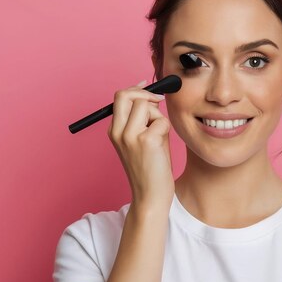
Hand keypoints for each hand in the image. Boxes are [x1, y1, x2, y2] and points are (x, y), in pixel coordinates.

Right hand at [107, 80, 173, 210]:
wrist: (150, 195)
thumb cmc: (150, 168)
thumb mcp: (141, 139)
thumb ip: (143, 119)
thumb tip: (153, 97)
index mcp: (114, 131)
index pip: (119, 98)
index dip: (135, 89)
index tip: (147, 86)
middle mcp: (118, 132)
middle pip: (126, 95)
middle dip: (145, 93)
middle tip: (158, 100)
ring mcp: (131, 136)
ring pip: (146, 105)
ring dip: (158, 116)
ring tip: (159, 136)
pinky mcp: (147, 141)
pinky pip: (162, 121)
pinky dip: (167, 130)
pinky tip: (163, 147)